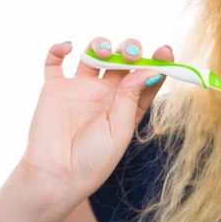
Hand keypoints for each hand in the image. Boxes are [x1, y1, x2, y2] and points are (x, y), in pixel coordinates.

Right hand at [18, 37, 172, 202]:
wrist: (56, 177)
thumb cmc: (94, 160)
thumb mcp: (120, 130)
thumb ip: (132, 98)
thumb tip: (150, 69)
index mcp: (127, 105)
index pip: (146, 77)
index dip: (157, 62)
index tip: (165, 51)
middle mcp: (106, 93)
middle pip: (122, 60)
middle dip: (129, 49)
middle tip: (130, 52)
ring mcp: (80, 88)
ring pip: (93, 55)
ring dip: (100, 45)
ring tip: (103, 51)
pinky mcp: (55, 88)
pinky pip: (55, 62)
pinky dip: (58, 48)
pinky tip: (68, 47)